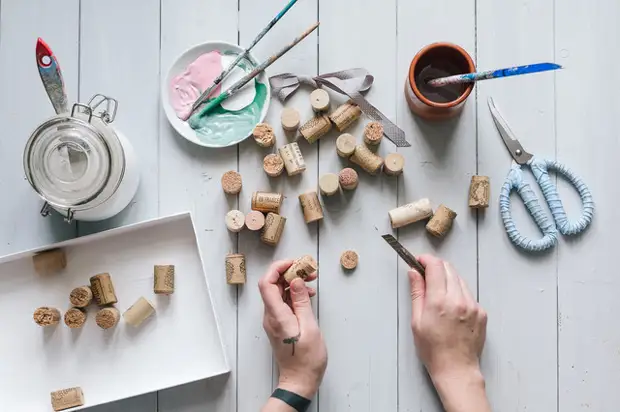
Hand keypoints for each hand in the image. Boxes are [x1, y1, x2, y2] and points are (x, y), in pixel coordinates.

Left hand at [259, 260, 326, 398]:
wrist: (299, 380)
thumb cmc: (307, 359)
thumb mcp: (309, 327)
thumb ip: (301, 302)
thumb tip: (295, 280)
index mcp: (276, 316)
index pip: (267, 283)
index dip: (278, 268)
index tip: (294, 263)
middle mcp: (270, 316)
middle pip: (272, 285)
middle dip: (289, 273)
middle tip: (308, 270)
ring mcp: (273, 320)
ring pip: (278, 293)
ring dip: (292, 283)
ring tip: (311, 280)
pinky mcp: (279, 324)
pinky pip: (282, 302)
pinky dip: (293, 294)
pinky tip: (307, 295)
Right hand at [408, 255, 489, 411]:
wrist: (456, 369)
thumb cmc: (432, 349)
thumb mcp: (417, 321)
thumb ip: (417, 293)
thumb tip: (413, 272)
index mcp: (439, 301)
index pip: (435, 267)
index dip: (426, 259)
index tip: (419, 261)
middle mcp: (458, 299)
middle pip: (449, 269)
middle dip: (436, 267)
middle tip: (426, 275)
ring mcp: (473, 305)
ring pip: (460, 280)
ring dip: (448, 279)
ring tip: (438, 293)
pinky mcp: (481, 312)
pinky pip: (468, 294)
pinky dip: (458, 293)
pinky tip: (451, 308)